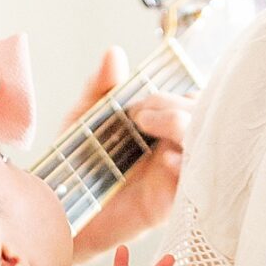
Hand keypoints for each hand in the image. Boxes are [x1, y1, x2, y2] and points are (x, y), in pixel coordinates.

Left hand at [67, 46, 191, 258]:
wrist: (60, 212)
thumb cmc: (77, 166)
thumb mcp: (84, 118)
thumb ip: (100, 87)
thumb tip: (114, 53)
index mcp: (160, 127)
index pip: (192, 101)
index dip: (176, 95)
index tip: (144, 98)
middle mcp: (174, 148)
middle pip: (202, 117)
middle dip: (174, 107)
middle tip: (139, 114)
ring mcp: (175, 175)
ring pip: (205, 145)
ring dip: (183, 128)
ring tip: (147, 127)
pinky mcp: (170, 204)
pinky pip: (193, 184)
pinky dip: (185, 168)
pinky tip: (166, 161)